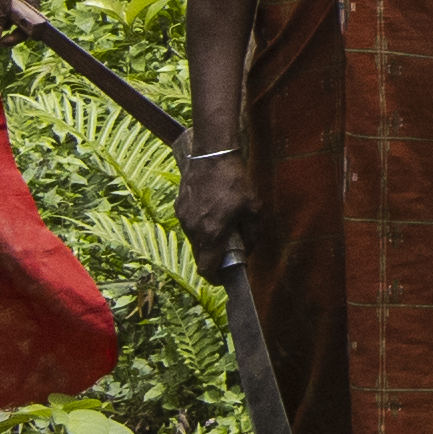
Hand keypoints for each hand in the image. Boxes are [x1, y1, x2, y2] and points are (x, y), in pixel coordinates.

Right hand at [179, 159, 252, 280]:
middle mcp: (194, 229)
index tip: (225, 277)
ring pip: (194, 240)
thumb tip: (248, 249)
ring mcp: (184, 218)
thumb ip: (252, 234)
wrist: (212, 154)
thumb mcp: (253, 209)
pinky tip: (212, 210)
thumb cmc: (235, 181)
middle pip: (200, 256)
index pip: (207, 269)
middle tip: (228, 250)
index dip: (216, 278)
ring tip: (221, 225)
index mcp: (212, 234)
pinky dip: (200, 225)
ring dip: (206, 240)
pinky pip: (190, 224)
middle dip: (213, 258)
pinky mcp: (179, 206)